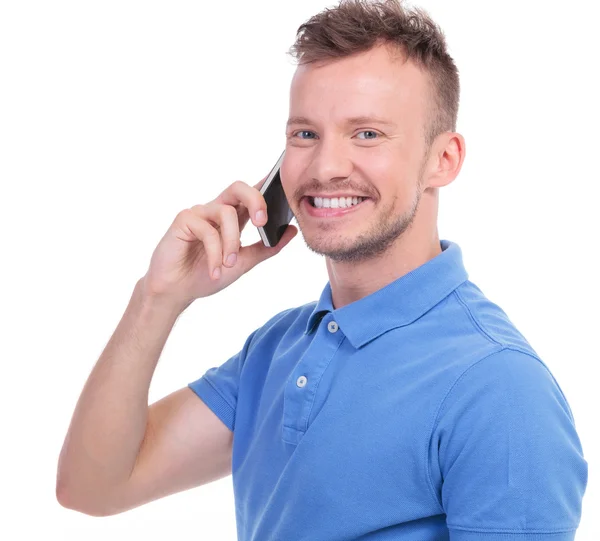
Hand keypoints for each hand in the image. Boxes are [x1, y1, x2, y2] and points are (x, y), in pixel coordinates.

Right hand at [141, 178, 297, 308]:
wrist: (176, 292)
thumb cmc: (204, 274)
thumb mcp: (244, 263)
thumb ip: (266, 247)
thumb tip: (291, 231)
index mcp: (232, 218)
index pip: (251, 195)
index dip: (266, 186)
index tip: (283, 188)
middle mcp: (215, 210)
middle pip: (239, 188)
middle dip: (255, 200)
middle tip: (263, 222)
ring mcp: (199, 213)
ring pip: (226, 212)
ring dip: (232, 242)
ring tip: (229, 265)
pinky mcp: (183, 220)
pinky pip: (207, 230)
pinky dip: (215, 253)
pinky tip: (214, 271)